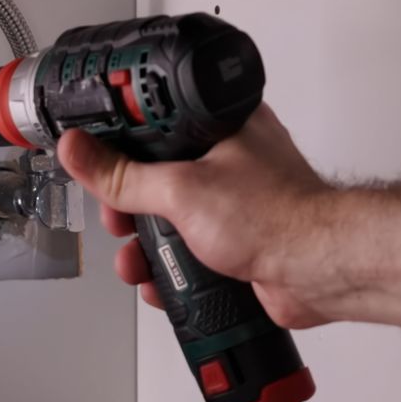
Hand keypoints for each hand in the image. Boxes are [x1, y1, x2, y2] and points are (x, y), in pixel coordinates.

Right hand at [55, 104, 340, 328]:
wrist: (321, 272)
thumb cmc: (279, 217)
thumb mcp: (180, 190)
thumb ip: (123, 175)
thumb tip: (79, 151)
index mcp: (220, 124)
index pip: (152, 120)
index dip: (117, 140)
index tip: (94, 160)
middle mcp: (228, 158)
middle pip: (154, 174)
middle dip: (128, 207)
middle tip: (117, 218)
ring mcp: (232, 201)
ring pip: (169, 217)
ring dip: (144, 245)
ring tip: (134, 260)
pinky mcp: (235, 240)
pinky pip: (188, 249)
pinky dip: (169, 267)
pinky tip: (160, 281)